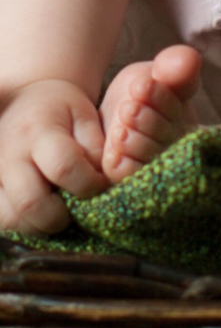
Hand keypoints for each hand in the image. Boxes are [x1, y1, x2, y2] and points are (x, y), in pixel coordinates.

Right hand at [0, 81, 107, 234]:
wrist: (25, 102)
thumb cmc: (61, 110)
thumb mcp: (85, 116)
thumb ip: (97, 147)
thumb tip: (104, 181)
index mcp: (38, 131)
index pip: (64, 167)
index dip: (89, 184)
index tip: (100, 184)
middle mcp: (10, 154)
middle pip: (30, 201)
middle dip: (60, 216)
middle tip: (75, 208)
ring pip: (10, 218)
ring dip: (39, 225)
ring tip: (56, 210)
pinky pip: (2, 220)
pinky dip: (23, 225)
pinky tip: (40, 213)